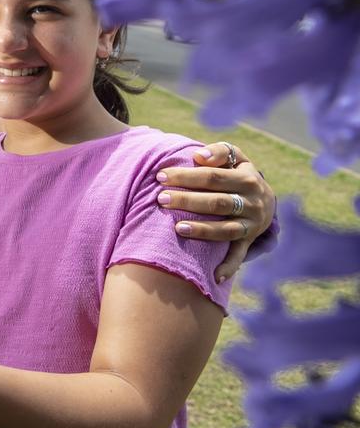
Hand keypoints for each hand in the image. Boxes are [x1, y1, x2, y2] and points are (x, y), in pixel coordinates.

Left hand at [157, 140, 276, 282]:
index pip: (213, 176)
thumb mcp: (236, 158)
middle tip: (161, 199)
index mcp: (248, 179)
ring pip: (225, 229)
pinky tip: (215, 276)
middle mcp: (253, 203)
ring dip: (202, 230)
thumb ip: (219, 152)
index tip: (161, 176)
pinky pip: (238, 255)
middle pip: (217, 202)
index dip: (187, 176)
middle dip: (188, 200)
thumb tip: (199, 156)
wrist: (266, 199)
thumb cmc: (238, 174)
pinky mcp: (249, 241)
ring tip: (177, 228)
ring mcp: (252, 224)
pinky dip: (229, 267)